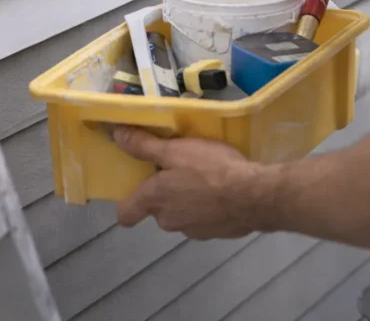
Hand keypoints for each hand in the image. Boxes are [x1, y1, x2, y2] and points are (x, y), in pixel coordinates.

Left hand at [114, 126, 265, 239]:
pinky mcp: (215, 234)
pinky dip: (208, 207)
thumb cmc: (210, 169)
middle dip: (166, 191)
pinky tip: (223, 190)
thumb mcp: (176, 150)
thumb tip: (117, 135)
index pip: (126, 214)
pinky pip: (204, 218)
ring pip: (182, 213)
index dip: (128, 202)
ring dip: (188, 198)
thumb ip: (145, 145)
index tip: (138, 185)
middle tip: (181, 167)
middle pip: (158, 209)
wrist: (253, 196)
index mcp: (155, 200)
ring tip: (206, 176)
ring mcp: (193, 231)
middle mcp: (169, 221)